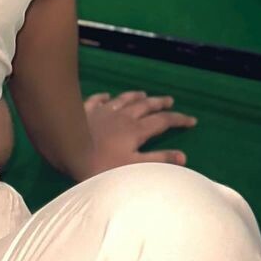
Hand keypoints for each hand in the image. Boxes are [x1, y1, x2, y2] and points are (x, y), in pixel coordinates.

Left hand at [80, 90, 197, 178]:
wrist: (69, 151)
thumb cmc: (101, 164)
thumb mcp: (134, 167)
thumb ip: (158, 160)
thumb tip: (183, 156)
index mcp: (136, 130)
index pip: (162, 121)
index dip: (178, 119)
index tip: (191, 120)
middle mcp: (122, 116)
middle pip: (145, 106)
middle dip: (159, 103)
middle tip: (169, 100)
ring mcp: (103, 111)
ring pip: (123, 99)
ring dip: (135, 96)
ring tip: (143, 94)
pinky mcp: (86, 110)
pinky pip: (98, 100)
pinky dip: (105, 97)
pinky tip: (107, 96)